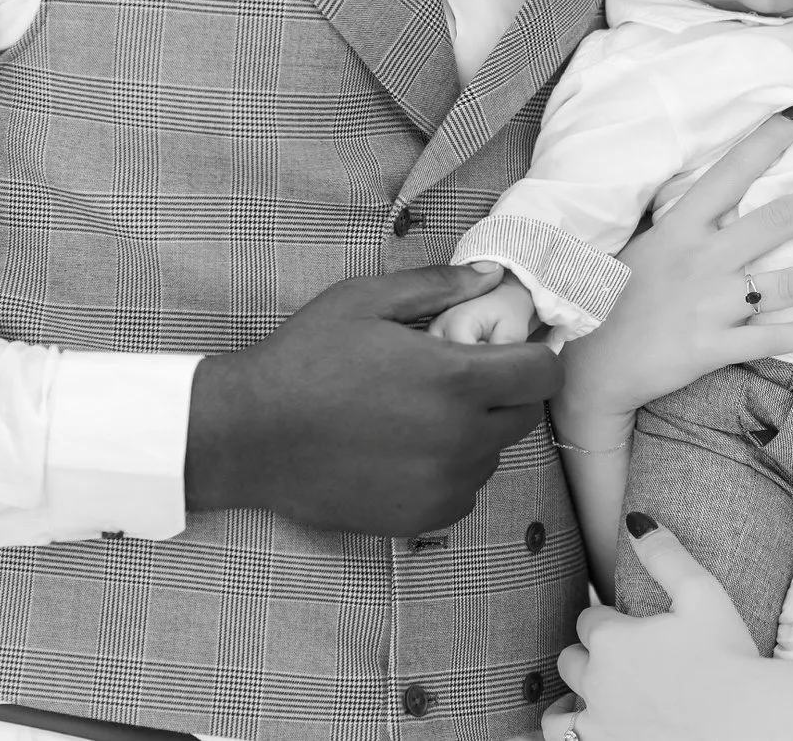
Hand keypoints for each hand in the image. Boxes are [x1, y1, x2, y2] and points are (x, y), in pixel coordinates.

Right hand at [184, 264, 560, 534]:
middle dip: (507, 391)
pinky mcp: (423, 517)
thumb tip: (493, 277)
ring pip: (493, 454)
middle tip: (463, 375)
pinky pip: (464, 490)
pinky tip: (407, 449)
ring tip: (423, 413)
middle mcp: (461, 438)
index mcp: (456, 380)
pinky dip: (450, 470)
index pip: (542, 374)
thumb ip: (438, 286)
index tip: (514, 348)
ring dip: (476, 432)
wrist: (249, 436)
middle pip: (524, 415)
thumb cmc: (305, 359)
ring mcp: (444, 484)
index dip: (536, 355)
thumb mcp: (366, 300)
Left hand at [545, 514, 762, 739]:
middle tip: (617, 659)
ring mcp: (600, 724)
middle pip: (570, 661)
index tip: (627, 626)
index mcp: (612, 639)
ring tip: (586, 699)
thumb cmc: (728, 656)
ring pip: (559, 711)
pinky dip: (570, 735)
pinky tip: (588, 730)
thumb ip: (664, 554)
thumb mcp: (702, 592)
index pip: (590, 621)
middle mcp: (597, 681)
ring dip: (569, 701)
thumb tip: (635, 520)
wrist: (745, 722)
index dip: (607, 620)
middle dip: (588, 656)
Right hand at [555, 105, 792, 433]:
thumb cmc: (610, 297)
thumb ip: (686, 223)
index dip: (768, 141)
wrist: (587, 364)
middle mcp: (701, 260)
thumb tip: (725, 195)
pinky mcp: (714, 346)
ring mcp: (711, 305)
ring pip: (788, 283)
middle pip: (778, 222)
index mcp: (679, 228)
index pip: (730, 173)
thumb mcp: (643, 244)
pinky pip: (775, 337)